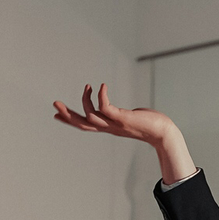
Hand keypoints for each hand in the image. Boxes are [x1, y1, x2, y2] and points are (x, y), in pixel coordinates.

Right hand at [53, 83, 174, 145]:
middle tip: (55, 104)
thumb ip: (119, 114)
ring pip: (91, 117)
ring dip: (85, 101)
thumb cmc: (149, 124)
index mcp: (108, 128)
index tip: (56, 114)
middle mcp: (109, 128)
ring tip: (88, 86)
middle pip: (83, 124)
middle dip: (67, 115)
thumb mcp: (128, 118)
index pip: (84, 125)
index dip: (69, 120)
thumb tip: (116, 111)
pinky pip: (106, 108)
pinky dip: (101, 97)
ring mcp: (115, 124)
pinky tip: (102, 86)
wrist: (163, 133)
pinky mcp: (123, 119)